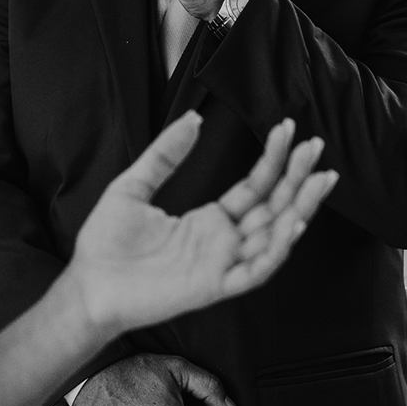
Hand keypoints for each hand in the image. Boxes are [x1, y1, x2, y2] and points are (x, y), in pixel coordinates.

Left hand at [65, 112, 335, 336]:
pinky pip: (255, 270)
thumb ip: (165, 154)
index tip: (286, 129)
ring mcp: (222, 264)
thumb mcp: (134, 186)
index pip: (253, 187)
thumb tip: (193, 119)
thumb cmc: (106, 242)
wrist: (87, 283)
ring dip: (299, 208)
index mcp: (208, 220)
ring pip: (274, 236)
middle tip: (316, 145)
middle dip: (297, 178)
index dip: (272, 160)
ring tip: (320, 178)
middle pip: (273, 208)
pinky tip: (293, 223)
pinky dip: (277, 250)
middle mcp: (222, 242)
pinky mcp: (214, 286)